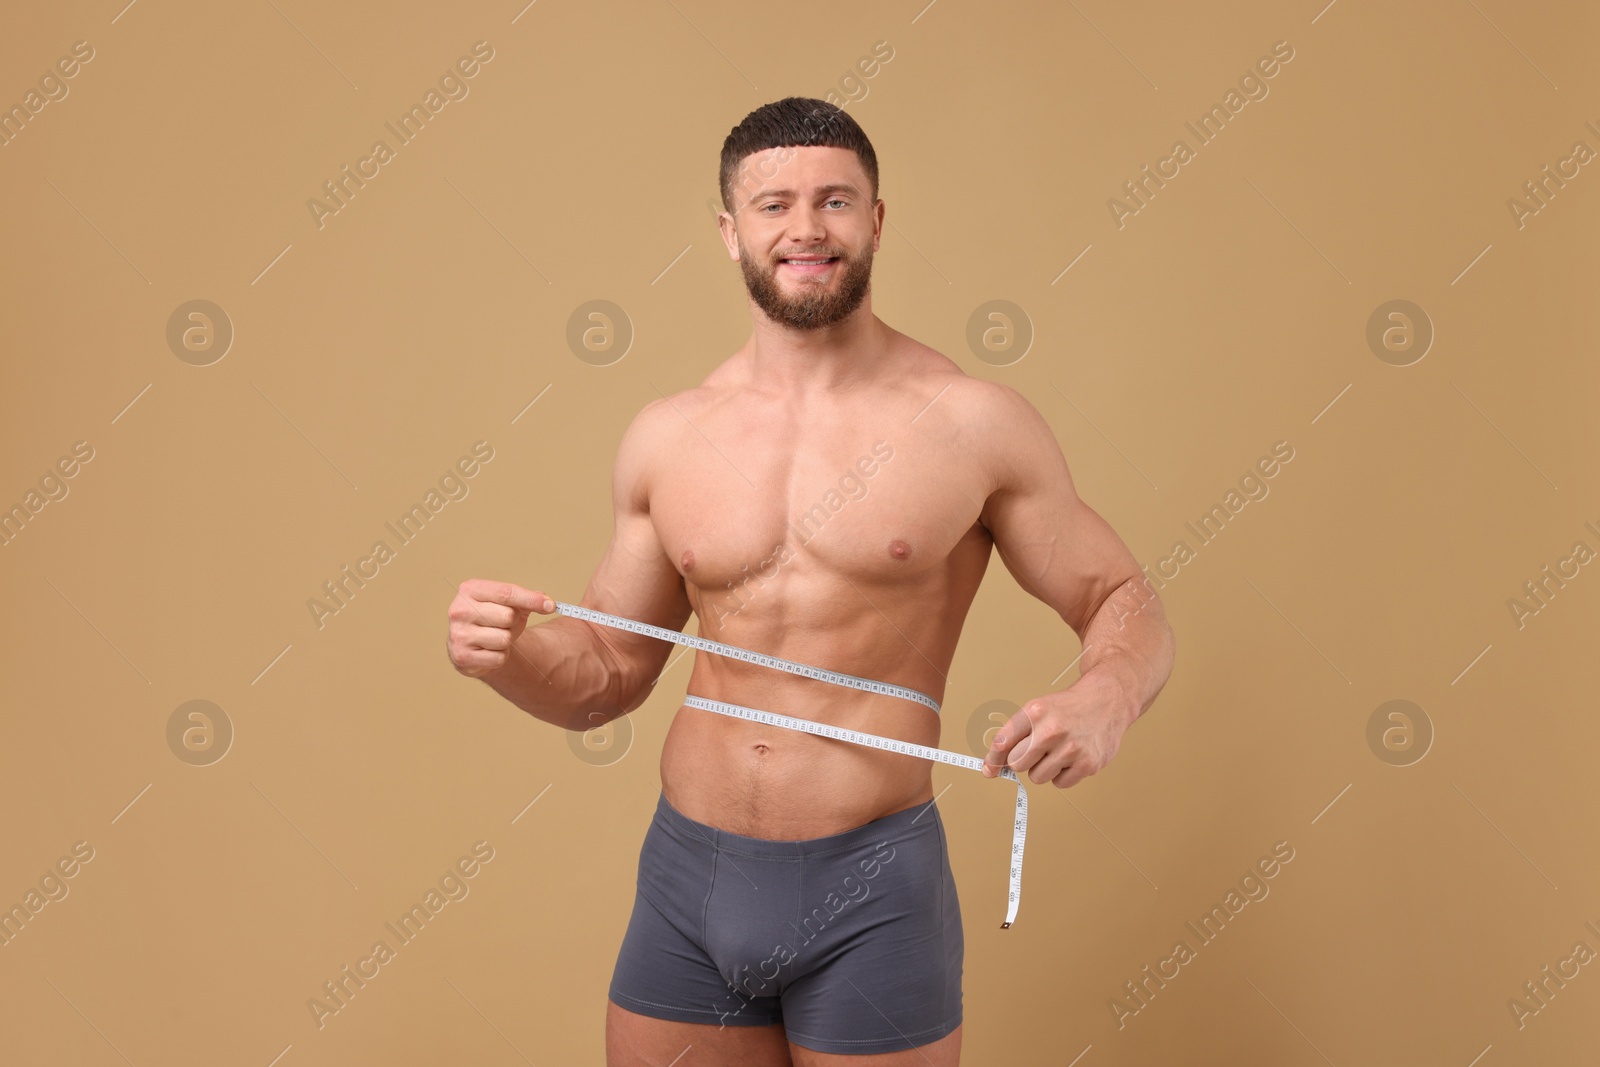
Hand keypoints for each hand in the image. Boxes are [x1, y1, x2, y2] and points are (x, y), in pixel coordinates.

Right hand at [445, 580, 557, 677]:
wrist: (474, 644)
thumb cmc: (495, 617)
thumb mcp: (510, 603)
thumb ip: (529, 599)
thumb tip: (548, 604)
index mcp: (470, 589)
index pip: (506, 592)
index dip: (531, 599)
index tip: (551, 605)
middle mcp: (459, 610)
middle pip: (507, 616)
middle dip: (512, 622)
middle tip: (503, 624)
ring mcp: (458, 634)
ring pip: (504, 639)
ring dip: (507, 640)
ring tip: (495, 636)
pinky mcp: (462, 656)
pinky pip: (498, 658)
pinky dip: (500, 656)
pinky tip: (489, 650)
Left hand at [980, 672, 1135, 788]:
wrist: (1107, 701)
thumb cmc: (1068, 708)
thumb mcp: (1038, 710)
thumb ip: (1014, 735)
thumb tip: (991, 768)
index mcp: (1035, 713)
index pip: (1002, 743)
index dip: (993, 759)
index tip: (989, 769)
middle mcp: (1052, 730)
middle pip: (1017, 764)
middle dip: (1023, 760)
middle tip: (1038, 749)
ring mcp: (1071, 748)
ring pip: (1037, 777)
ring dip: (1043, 768)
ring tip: (1058, 751)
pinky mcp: (1087, 764)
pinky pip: (1059, 784)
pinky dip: (1063, 775)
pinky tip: (1072, 757)